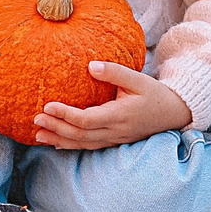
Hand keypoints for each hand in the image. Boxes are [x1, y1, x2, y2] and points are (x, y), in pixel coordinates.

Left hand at [33, 63, 193, 149]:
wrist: (175, 113)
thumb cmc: (156, 94)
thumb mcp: (138, 79)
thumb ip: (114, 72)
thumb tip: (91, 65)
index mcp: (120, 115)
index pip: (86, 120)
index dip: (65, 115)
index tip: (47, 106)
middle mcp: (115, 131)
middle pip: (80, 135)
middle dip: (56, 128)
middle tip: (35, 121)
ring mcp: (115, 139)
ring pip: (83, 144)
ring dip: (59, 140)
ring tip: (38, 136)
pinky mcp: (114, 141)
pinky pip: (89, 146)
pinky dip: (71, 145)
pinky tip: (56, 144)